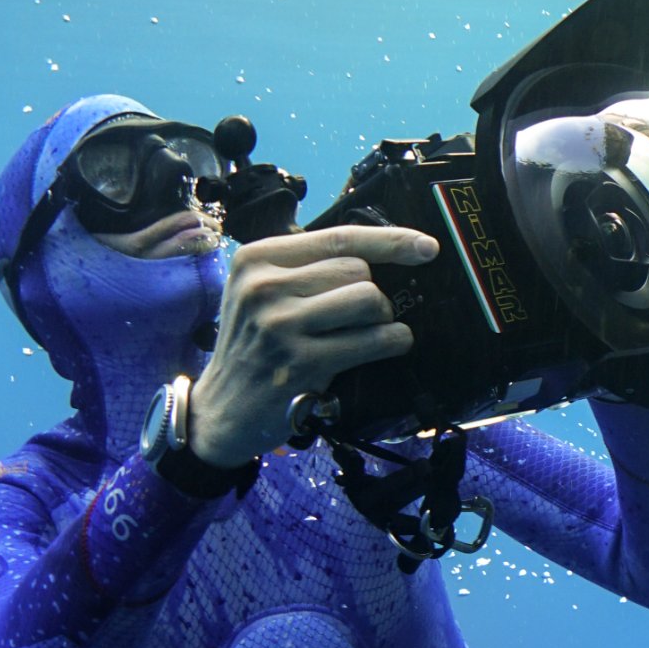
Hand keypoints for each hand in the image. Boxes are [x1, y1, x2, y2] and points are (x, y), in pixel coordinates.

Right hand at [187, 226, 437, 465]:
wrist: (222, 410)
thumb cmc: (254, 346)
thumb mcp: (260, 293)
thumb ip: (306, 267)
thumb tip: (382, 251)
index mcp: (256, 259)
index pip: (339, 237)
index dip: (390, 240)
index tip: (426, 247)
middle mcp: (264, 287)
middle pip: (359, 271)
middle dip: (373, 294)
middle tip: (359, 318)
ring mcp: (281, 325)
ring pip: (369, 300)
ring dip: (383, 319)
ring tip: (367, 333)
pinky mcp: (302, 363)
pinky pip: (375, 340)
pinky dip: (393, 342)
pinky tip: (384, 347)